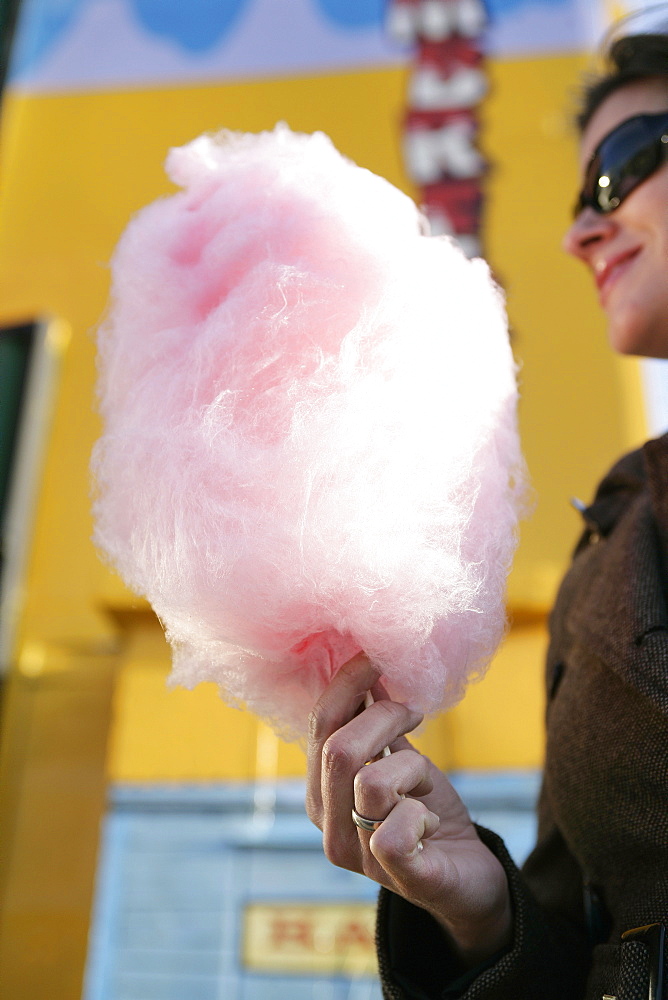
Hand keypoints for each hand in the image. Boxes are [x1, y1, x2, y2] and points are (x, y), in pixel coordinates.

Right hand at [305, 653, 511, 966]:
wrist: (468, 874)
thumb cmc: (427, 810)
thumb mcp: (398, 758)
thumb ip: (374, 721)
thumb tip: (364, 660)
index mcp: (321, 791)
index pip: (319, 727)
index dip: (346, 684)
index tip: (375, 657)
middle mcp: (328, 826)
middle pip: (339, 750)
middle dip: (385, 717)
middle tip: (414, 713)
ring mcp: (359, 857)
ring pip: (371, 785)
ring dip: (412, 768)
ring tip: (423, 780)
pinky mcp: (397, 879)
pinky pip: (393, 836)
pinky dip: (420, 815)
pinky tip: (429, 821)